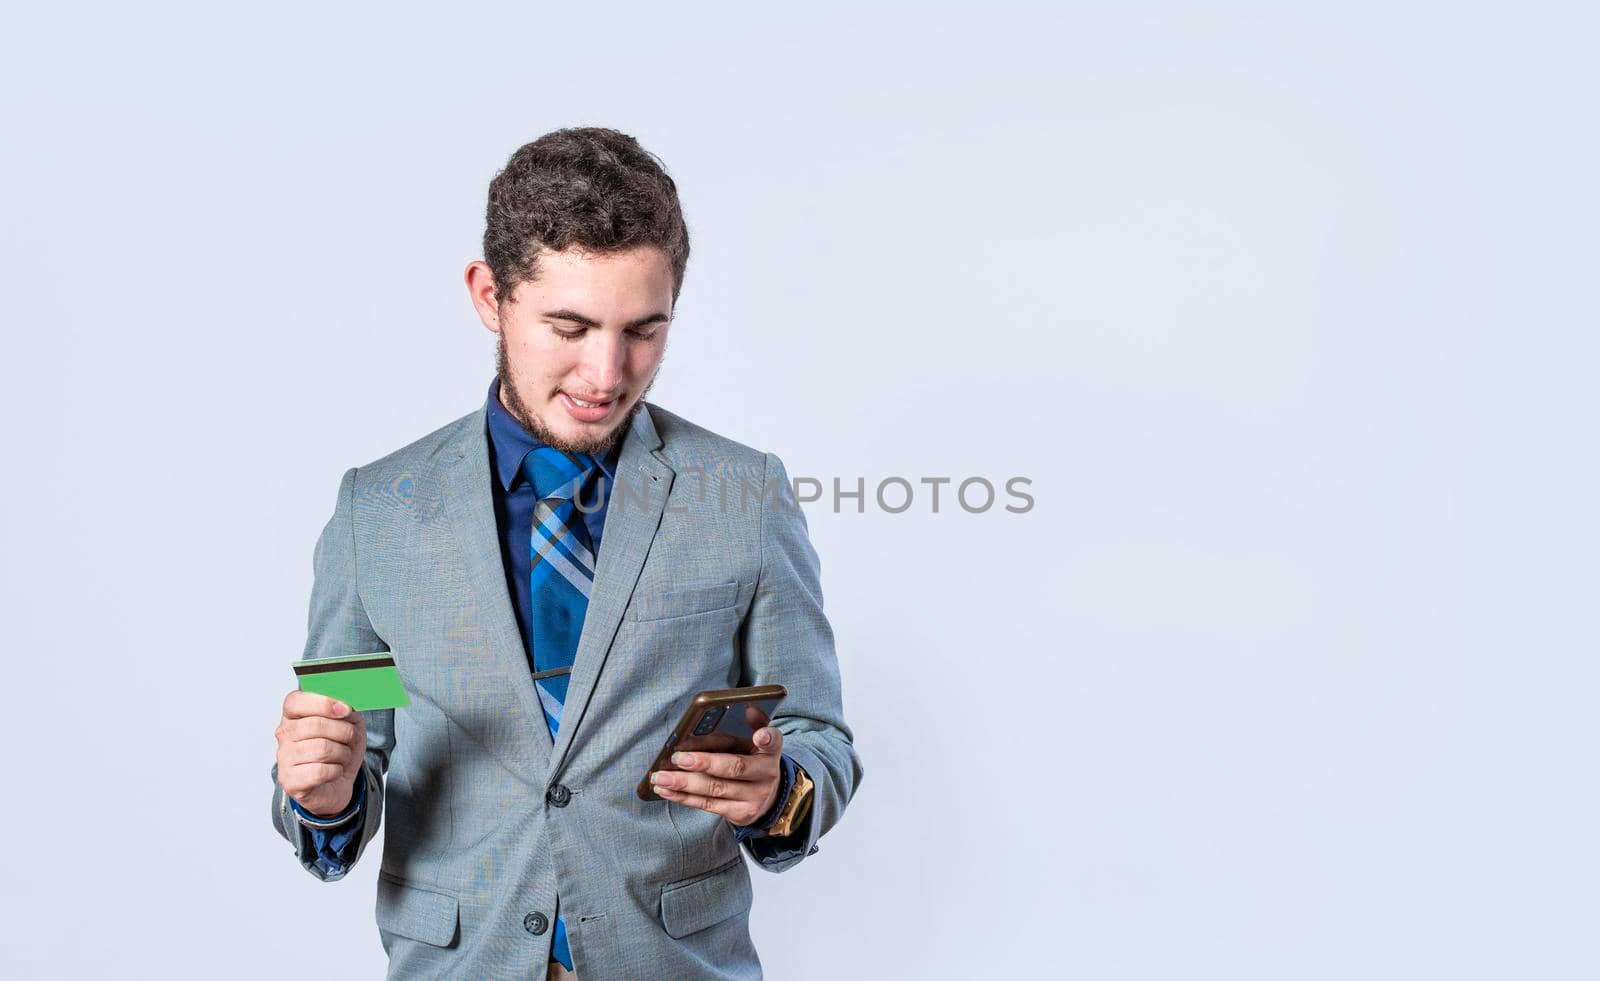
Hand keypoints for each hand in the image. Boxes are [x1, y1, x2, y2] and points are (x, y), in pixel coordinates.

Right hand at [275, 691, 366, 817]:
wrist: (337, 784)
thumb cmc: (339, 749)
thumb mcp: (349, 723)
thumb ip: (347, 709)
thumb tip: (346, 705)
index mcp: (293, 715)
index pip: (295, 701)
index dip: (323, 703)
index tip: (345, 710)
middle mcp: (284, 735)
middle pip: (315, 725)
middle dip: (344, 732)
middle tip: (350, 739)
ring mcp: (284, 758)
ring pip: (321, 749)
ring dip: (342, 753)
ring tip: (342, 756)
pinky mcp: (290, 781)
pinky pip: (320, 771)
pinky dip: (336, 771)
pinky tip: (334, 771)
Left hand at [650, 725, 783, 827]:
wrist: (768, 799)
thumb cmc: (754, 763)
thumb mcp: (757, 744)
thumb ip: (753, 725)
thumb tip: (747, 708)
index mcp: (770, 752)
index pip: (772, 742)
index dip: (766, 738)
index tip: (759, 735)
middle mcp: (766, 775)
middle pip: (734, 767)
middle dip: (704, 762)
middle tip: (679, 757)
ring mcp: (753, 798)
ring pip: (715, 788)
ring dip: (684, 782)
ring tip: (661, 776)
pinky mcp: (740, 814)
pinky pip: (708, 805)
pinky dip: (684, 797)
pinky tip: (667, 790)